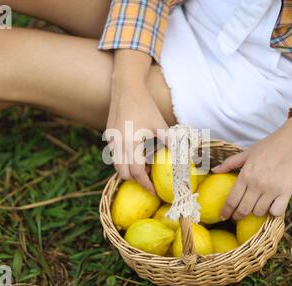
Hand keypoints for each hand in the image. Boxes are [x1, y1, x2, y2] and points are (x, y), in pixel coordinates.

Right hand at [106, 50, 167, 193]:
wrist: (126, 87)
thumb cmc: (145, 105)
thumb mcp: (160, 123)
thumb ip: (169, 141)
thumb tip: (183, 157)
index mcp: (131, 143)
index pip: (136, 171)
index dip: (145, 184)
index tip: (154, 191)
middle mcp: (118, 144)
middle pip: (123, 173)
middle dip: (134, 180)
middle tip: (148, 182)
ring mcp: (111, 140)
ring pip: (116, 165)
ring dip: (128, 171)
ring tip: (143, 169)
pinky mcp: (109, 136)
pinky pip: (114, 155)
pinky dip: (123, 161)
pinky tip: (135, 156)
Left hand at [213, 112, 291, 219]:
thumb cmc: (269, 145)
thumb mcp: (247, 152)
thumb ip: (230, 163)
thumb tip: (214, 170)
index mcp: (245, 175)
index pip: (232, 200)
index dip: (226, 211)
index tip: (223, 216)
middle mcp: (256, 184)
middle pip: (243, 210)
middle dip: (238, 216)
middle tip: (237, 217)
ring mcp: (272, 189)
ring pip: (259, 212)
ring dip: (256, 212)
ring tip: (256, 207)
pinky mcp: (286, 192)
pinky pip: (277, 211)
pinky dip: (273, 212)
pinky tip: (272, 206)